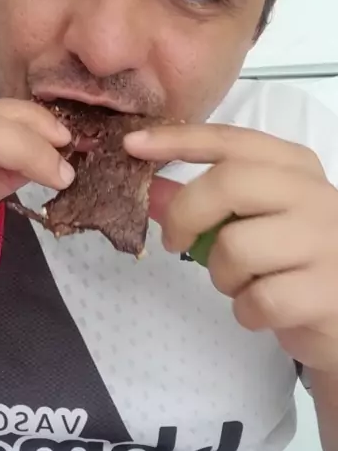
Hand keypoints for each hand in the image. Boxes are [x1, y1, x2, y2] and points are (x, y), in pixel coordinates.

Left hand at [125, 123, 337, 371]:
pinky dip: (246, 311)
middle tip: (176, 241)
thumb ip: (205, 203)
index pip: (231, 140)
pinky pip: (256, 299)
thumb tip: (149, 191)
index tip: (133, 145)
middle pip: (228, 183)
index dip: (177, 140)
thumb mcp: (254, 221)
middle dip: (186, 214)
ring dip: (223, 275)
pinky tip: (264, 309)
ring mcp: (325, 242)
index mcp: (295, 167)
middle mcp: (314, 195)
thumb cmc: (295, 261)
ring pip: (235, 248)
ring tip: (245, 282)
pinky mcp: (325, 292)